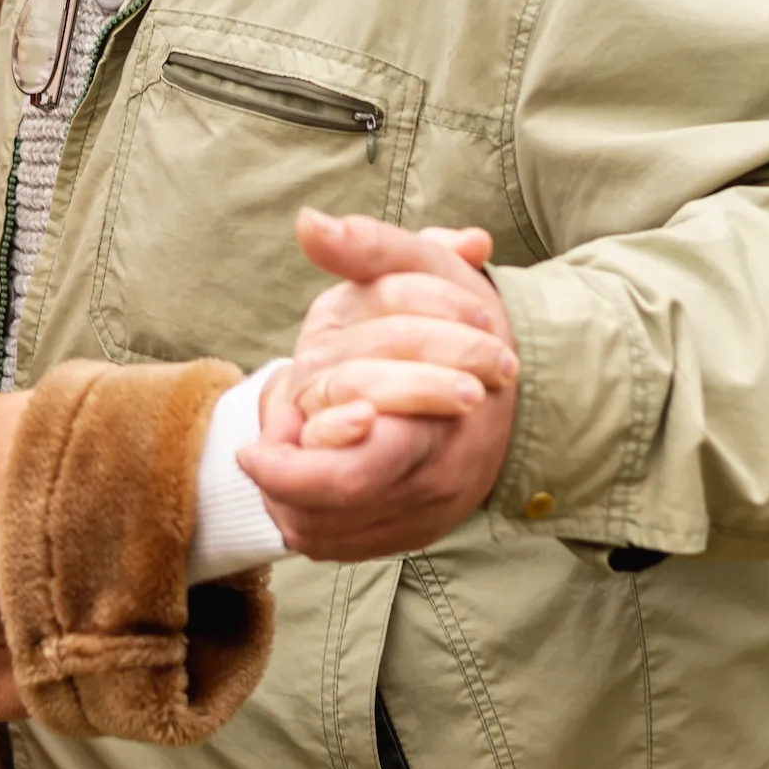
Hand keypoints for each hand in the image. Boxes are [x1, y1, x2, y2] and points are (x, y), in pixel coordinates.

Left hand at [236, 211, 519, 561]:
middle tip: (255, 455)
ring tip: (276, 463)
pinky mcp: (416, 533)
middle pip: (338, 510)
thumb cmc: (460, 320)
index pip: (356, 472)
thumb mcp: (421, 272)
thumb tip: (310, 223)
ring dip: (292, 503)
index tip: (251, 447)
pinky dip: (312, 520)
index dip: (293, 470)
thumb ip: (368, 249)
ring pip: (335, 532)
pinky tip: (298, 488)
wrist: (516, 380)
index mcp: (442, 422)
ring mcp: (430, 513)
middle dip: (285, 485)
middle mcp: (438, 479)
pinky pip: (345, 545)